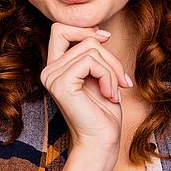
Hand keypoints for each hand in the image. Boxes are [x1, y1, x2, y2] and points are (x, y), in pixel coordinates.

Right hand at [40, 22, 133, 158]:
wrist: (101, 142)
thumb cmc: (103, 113)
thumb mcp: (100, 75)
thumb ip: (94, 54)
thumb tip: (100, 32)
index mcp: (55, 67)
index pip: (60, 28)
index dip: (84, 29)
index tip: (105, 39)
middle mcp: (48, 71)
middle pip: (84, 39)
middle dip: (109, 56)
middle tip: (122, 79)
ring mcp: (52, 77)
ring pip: (91, 49)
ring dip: (112, 69)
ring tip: (116, 91)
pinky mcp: (61, 84)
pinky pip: (92, 62)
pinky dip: (109, 76)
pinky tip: (111, 94)